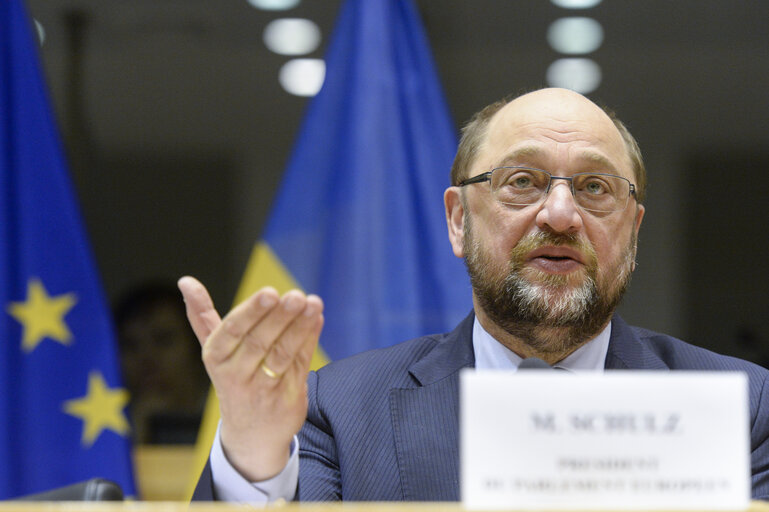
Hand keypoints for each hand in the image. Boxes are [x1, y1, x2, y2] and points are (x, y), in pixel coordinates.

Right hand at [178, 276, 323, 480]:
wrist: (251, 436)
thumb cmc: (233, 378)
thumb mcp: (214, 351)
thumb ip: (202, 316)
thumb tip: (185, 280)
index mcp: (216, 358)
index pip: (232, 332)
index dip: (252, 312)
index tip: (270, 292)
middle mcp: (236, 376)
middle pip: (259, 342)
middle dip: (280, 317)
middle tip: (296, 295)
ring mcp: (263, 390)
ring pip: (282, 354)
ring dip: (299, 327)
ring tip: (313, 302)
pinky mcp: (287, 399)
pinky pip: (300, 364)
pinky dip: (309, 339)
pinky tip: (316, 317)